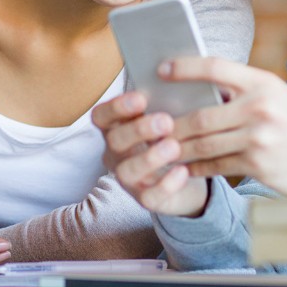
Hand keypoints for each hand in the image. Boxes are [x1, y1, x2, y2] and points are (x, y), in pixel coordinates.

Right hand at [92, 92, 209, 216]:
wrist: (185, 173)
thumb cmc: (169, 136)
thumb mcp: (164, 118)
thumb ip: (163, 103)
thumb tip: (176, 87)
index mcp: (115, 128)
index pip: (101, 116)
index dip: (117, 106)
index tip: (142, 98)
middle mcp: (116, 153)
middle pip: (115, 141)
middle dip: (139, 130)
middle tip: (166, 121)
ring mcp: (128, 178)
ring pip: (127, 171)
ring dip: (151, 157)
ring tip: (174, 147)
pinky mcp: (145, 199)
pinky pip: (150, 196)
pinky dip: (166, 184)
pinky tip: (183, 171)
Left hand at [162, 57, 286, 196]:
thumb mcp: (273, 94)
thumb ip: (239, 90)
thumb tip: (192, 89)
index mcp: (262, 83)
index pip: (216, 68)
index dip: (185, 67)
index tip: (162, 69)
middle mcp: (259, 108)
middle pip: (200, 116)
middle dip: (171, 124)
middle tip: (151, 125)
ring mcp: (258, 138)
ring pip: (203, 144)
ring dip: (177, 147)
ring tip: (160, 147)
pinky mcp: (256, 164)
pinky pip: (215, 165)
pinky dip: (195, 166)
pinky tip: (183, 165)